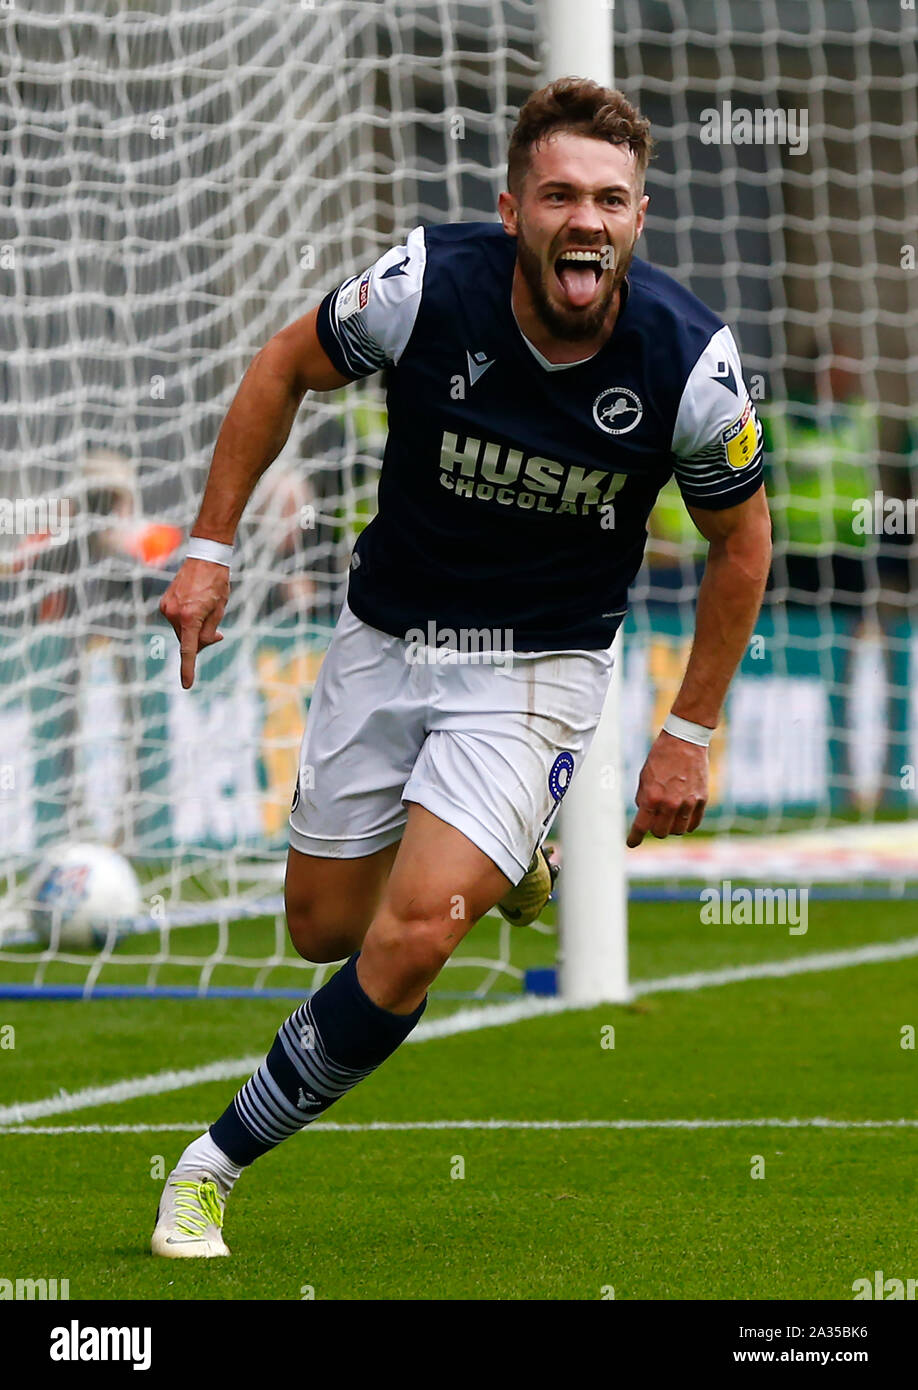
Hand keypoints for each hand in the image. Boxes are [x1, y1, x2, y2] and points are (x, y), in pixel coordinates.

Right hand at [159, 558, 229, 688]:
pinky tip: (196, 605)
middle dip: (200, 641)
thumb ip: (210, 632)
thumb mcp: (220, 610)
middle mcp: (173, 614)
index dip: (188, 668)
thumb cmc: (217, 583)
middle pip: (187, 641)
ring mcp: (166, 608)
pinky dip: (186, 620)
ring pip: (182, 631)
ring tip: (205, 608)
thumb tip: (202, 644)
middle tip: (216, 631)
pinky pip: (176, 620)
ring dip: (193, 629)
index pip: (188, 650)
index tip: (186, 684)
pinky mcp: (164, 603)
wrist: (205, 558)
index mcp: (189, 617)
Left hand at [626, 729, 707, 846]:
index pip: (641, 826)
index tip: (631, 843)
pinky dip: (686, 824)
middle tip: (653, 822)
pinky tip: (681, 818)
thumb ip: (644, 800)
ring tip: (668, 817)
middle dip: (654, 829)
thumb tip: (645, 817)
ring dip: (670, 828)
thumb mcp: (644, 778)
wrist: (684, 742)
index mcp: (653, 797)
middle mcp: (671, 803)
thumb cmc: (660, 758)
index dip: (634, 838)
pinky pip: (693, 823)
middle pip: (660, 832)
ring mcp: (688, 803)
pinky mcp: (702, 800)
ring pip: (678, 831)